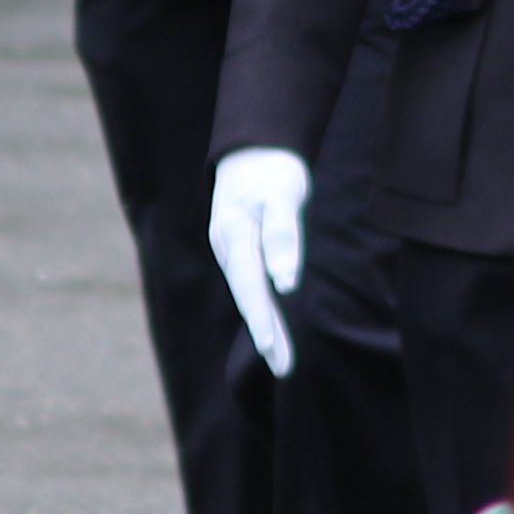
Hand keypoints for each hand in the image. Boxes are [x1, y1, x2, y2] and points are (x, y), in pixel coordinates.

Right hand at [208, 147, 310, 377]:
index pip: (250, 286)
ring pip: (248, 293)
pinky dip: (260, 306)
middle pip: (249, 296)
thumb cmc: (272, 169)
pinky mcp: (240, 247)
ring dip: (265, 324)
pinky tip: (270, 324)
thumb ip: (283, 237)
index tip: (274, 350)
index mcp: (234, 235)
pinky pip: (249, 283)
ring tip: (280, 358)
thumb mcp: (282, 196)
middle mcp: (228, 246)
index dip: (262, 319)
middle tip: (284, 368)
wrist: (254, 145)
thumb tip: (284, 285)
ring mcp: (232, 248)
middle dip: (266, 333)